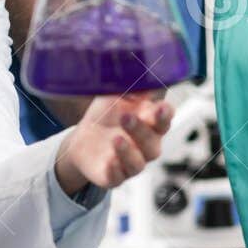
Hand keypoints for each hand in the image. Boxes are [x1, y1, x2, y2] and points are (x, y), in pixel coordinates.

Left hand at [54, 92, 173, 195]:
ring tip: (116, 139)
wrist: (82, 140)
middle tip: (126, 117)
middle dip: (141, 130)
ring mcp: (130, 163)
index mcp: (149, 124)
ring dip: (129, 151)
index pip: (165, 120)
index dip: (165, 115)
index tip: (160, 107)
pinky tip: (109, 161)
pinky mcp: (114, 176)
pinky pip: (118, 178)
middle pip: (152, 143)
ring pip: (138, 163)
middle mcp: (145, 146)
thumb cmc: (106, 116)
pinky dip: (115, 170)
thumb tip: (141, 70)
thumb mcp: (114, 96)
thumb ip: (130, 87)